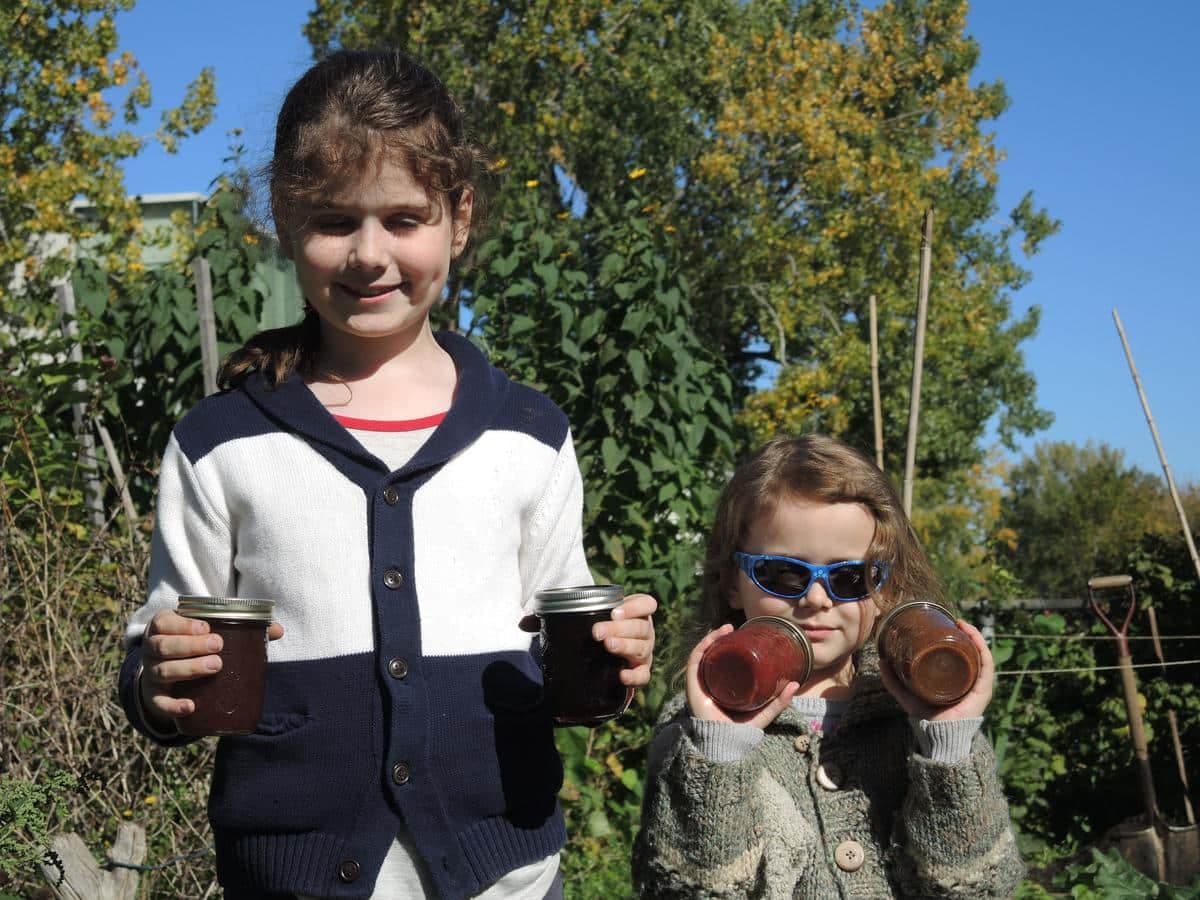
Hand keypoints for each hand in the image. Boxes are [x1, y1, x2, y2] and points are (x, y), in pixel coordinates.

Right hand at [139, 608, 283, 724]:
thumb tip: (277, 630)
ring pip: (163, 670)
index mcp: (163, 627)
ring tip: (215, 666)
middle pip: (164, 646)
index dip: (184, 624)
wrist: (169, 676)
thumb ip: (240, 629)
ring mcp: (150, 674)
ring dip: (189, 669)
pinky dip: (173, 706)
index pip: (165, 622)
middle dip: (191, 645)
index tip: (208, 627)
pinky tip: (190, 706)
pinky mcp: (154, 698)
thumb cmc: (194, 645)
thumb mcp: (207, 632)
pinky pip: (159, 703)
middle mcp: (152, 649)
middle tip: (218, 646)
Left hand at [592, 592, 656, 687]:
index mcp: (641, 613)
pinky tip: (622, 675)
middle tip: (598, 632)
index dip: (634, 608)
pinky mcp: (642, 670)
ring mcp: (645, 652)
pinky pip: (643, 675)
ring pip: (640, 648)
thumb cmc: (605, 625)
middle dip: (618, 629)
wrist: (608, 651)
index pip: (647, 604)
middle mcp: (646, 632)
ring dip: (624, 646)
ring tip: (608, 645)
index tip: (614, 613)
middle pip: (640, 627)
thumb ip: (596, 609)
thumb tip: (567, 610)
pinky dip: (634, 676)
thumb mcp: (604, 613)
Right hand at [685, 625, 798, 726]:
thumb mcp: (763, 713)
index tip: (738, 634)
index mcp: (721, 688)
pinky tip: (710, 639)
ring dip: (710, 638)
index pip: (720, 662)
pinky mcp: (692, 687)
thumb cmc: (742, 733)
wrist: (726, 746)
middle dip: (717, 638)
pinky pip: (693, 663)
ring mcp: (698, 685)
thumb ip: (779, 702)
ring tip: (724, 629)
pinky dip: (701, 648)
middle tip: (731, 627)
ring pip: (701, 655)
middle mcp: (708, 684)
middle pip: (709, 655)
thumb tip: (796, 683)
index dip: (726, 646)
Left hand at [878, 619, 993, 721]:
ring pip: (982, 655)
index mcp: (958, 680)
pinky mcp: (983, 690)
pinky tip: (973, 637)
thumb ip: (894, 680)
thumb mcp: (908, 694)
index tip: (949, 623)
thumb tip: (881, 660)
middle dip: (967, 634)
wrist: (938, 736)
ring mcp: (979, 685)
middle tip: (955, 621)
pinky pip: (987, 665)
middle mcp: (971, 680)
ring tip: (963, 624)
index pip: (963, 655)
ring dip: (975, 637)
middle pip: (973, 652)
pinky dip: (982, 649)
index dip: (959, 638)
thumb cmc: (927, 717)